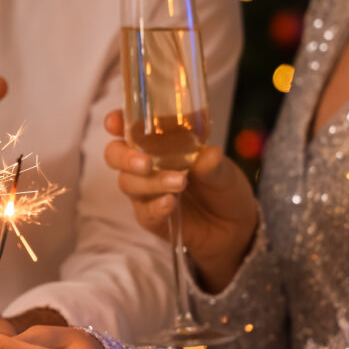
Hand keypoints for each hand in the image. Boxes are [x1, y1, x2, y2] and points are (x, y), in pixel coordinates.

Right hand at [104, 110, 257, 291]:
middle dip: (124, 157)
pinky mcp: (151, 217)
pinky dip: (156, 206)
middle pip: (115, 156)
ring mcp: (146, 192)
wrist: (234, 226)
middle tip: (145, 163)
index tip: (114, 123)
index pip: (129, 127)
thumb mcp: (224, 170)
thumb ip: (213, 163)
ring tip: (180, 182)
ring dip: (152, 182)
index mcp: (158, 143)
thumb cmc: (223, 187)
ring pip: (129, 184)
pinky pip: (144, 211)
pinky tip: (170, 203)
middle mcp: (146, 165)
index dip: (116, 122)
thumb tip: (207, 155)